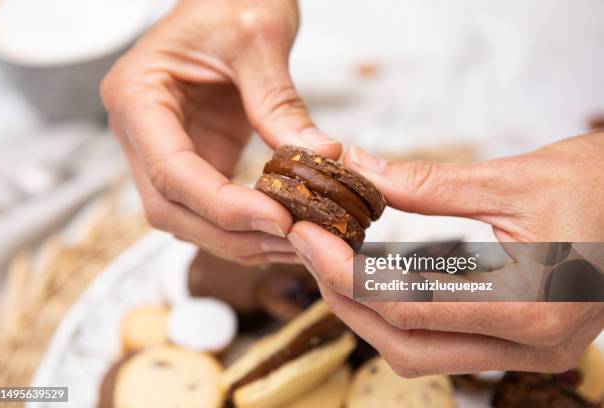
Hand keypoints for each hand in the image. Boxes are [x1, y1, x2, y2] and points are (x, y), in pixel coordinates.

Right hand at [101, 0, 340, 264]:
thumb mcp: (257, 38)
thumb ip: (280, 103)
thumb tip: (321, 159)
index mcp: (137, 96)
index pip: (170, 171)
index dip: (222, 205)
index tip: (278, 219)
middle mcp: (139, 130)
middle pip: (170, 209)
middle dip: (231, 233)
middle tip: (291, 242)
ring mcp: (164, 148)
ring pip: (186, 218)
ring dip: (238, 238)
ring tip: (294, 244)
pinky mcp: (194, 157)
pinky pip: (210, 206)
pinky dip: (244, 224)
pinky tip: (283, 228)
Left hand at [287, 132, 603, 375]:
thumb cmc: (600, 186)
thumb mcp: (511, 179)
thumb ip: (427, 183)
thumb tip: (359, 168)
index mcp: (531, 310)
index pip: (405, 305)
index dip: (342, 271)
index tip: (305, 235)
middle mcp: (530, 347)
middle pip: (403, 343)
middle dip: (344, 297)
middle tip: (310, 249)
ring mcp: (528, 352)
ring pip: (418, 352)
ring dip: (367, 310)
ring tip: (333, 260)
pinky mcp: (521, 342)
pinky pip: (442, 341)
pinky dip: (399, 313)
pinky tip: (376, 274)